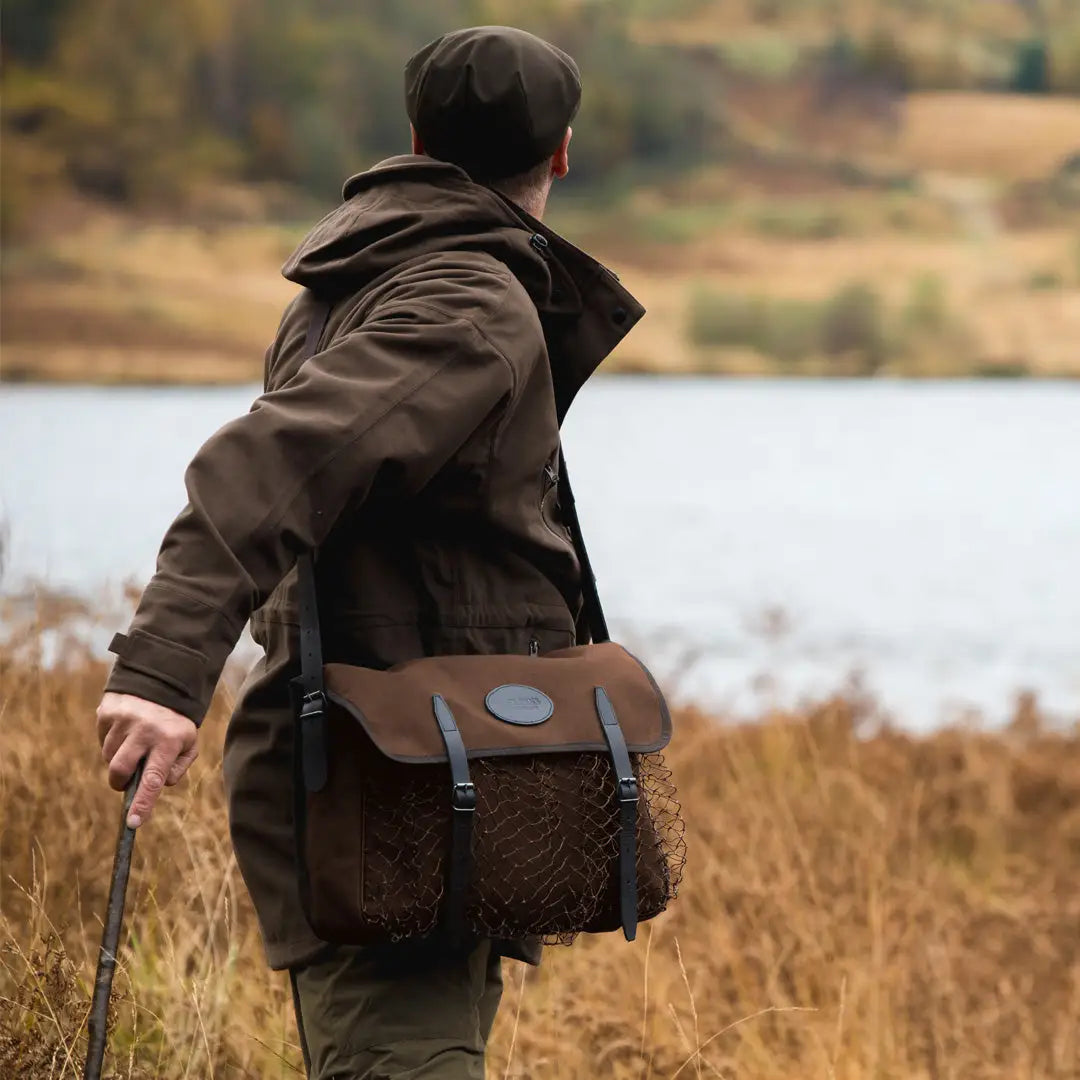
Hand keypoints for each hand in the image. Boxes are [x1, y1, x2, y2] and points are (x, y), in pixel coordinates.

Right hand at [97, 692, 198, 827]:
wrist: (161, 682)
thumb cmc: (175, 723)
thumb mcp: (188, 743)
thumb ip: (175, 769)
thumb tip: (155, 787)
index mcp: (170, 741)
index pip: (154, 779)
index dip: (142, 803)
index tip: (133, 823)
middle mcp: (146, 730)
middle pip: (119, 771)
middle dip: (119, 782)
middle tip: (126, 779)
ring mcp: (124, 720)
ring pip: (108, 757)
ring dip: (118, 757)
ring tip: (134, 742)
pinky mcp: (107, 712)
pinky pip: (102, 740)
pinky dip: (112, 741)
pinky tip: (126, 729)